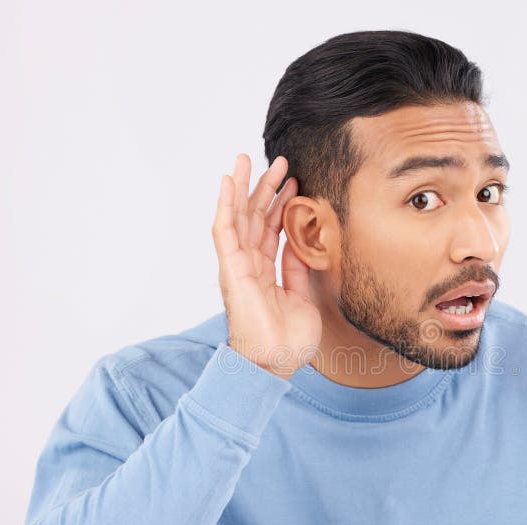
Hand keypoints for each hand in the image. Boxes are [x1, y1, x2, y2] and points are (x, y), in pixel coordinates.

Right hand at [212, 153, 321, 379]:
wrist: (275, 364)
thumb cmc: (287, 341)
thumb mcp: (301, 296)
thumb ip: (297, 268)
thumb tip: (301, 241)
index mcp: (264, 272)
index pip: (271, 230)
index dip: (281, 205)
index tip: (294, 182)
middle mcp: (248, 265)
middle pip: (254, 218)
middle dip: (264, 188)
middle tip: (277, 160)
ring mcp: (237, 266)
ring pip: (237, 217)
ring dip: (242, 187)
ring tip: (245, 158)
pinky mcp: (231, 269)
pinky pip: (224, 231)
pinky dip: (225, 205)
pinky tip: (227, 182)